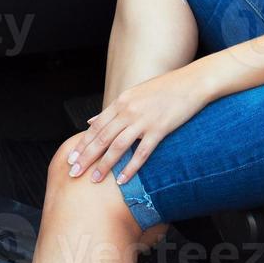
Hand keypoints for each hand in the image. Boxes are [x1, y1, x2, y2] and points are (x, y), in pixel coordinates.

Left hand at [65, 65, 205, 185]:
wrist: (192, 82)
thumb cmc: (165, 88)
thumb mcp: (135, 93)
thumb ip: (113, 109)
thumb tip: (91, 120)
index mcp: (122, 101)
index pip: (96, 126)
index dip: (82, 143)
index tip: (71, 158)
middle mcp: (129, 110)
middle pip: (102, 138)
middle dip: (86, 157)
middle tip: (74, 173)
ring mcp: (144, 120)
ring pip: (117, 146)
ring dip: (104, 165)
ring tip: (94, 180)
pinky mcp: (160, 129)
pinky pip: (141, 152)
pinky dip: (131, 168)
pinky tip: (122, 180)